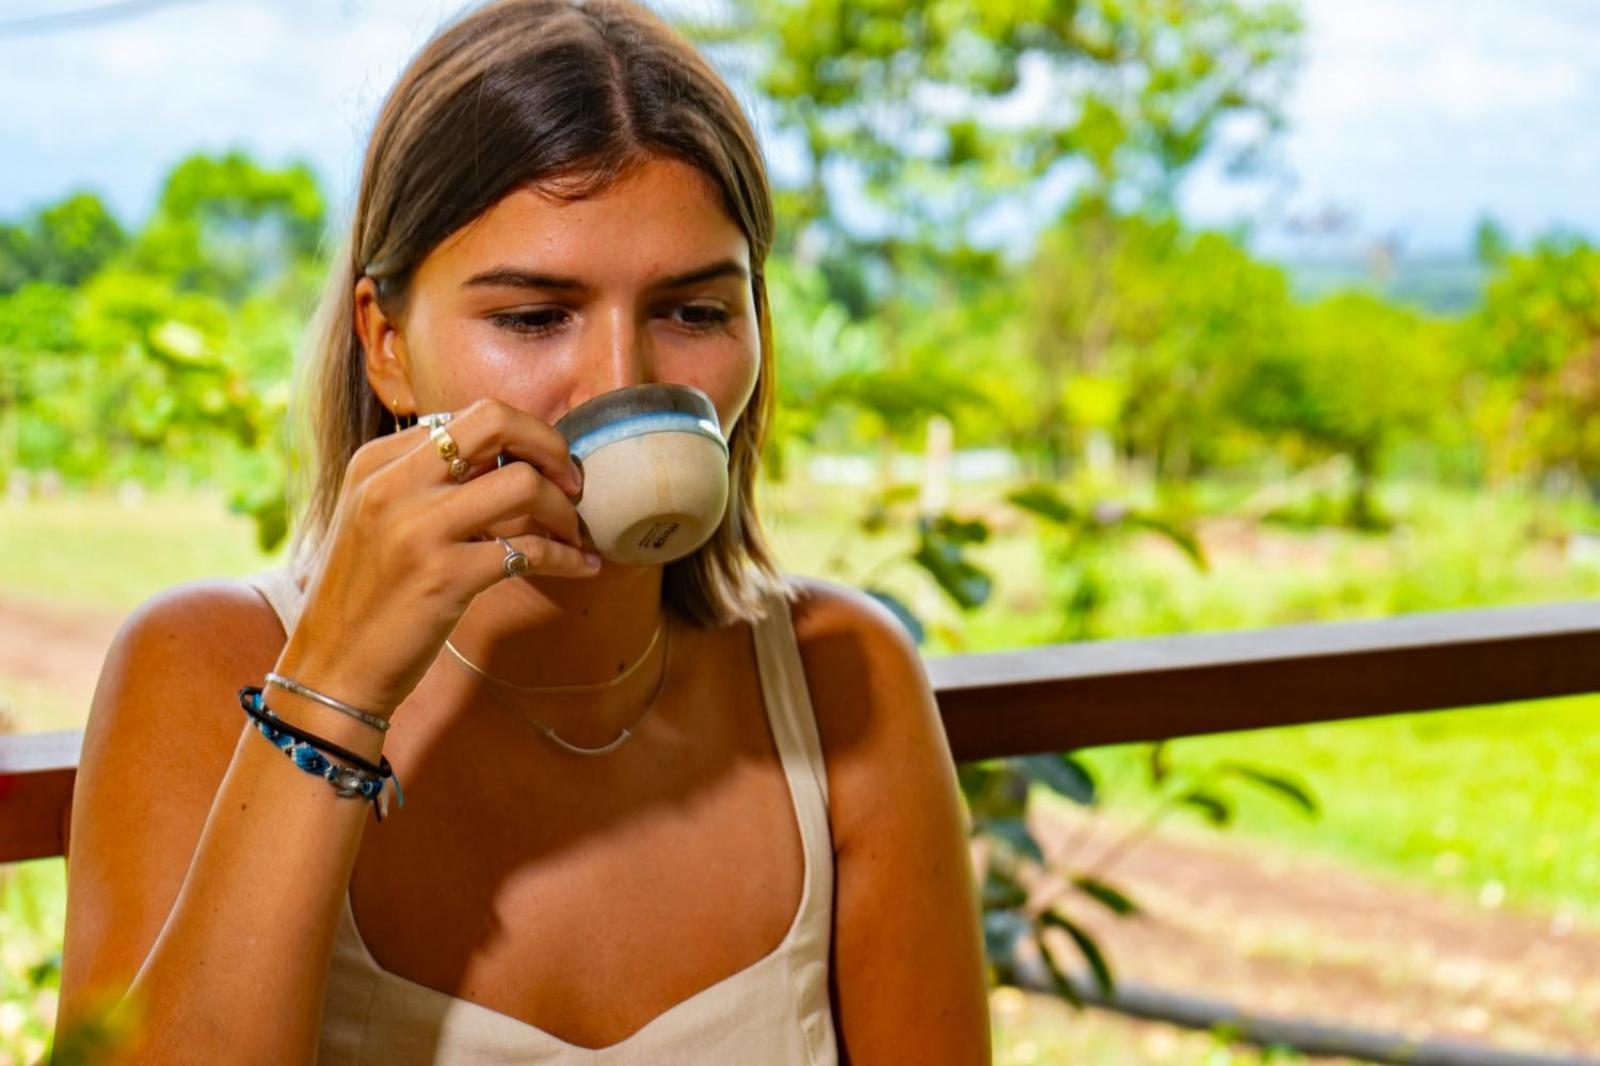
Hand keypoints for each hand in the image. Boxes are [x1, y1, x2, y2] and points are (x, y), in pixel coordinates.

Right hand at [282, 397, 598, 718]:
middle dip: (551, 445)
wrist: (332, 668)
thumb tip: (509, 459)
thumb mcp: (378, 518)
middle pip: (496, 421)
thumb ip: (427, 482)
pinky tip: (581, 567)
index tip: (546, 466)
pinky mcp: (444, 577)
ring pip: (524, 484)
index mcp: (377, 462)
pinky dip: (568, 558)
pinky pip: (531, 550)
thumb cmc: (368, 594)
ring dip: (564, 511)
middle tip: (572, 482)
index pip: (470, 416)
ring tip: (573, 535)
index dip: (523, 437)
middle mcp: (393, 484)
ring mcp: (418, 529)